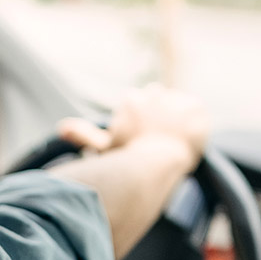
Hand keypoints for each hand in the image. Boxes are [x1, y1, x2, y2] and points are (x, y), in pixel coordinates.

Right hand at [56, 84, 208, 170]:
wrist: (155, 166)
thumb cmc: (125, 159)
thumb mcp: (103, 148)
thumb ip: (83, 135)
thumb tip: (61, 128)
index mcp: (131, 99)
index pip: (140, 103)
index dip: (142, 123)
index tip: (142, 139)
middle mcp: (153, 94)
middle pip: (160, 101)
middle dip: (160, 117)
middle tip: (159, 141)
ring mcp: (175, 100)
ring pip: (179, 107)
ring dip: (179, 120)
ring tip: (175, 142)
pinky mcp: (196, 109)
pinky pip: (199, 113)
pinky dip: (197, 125)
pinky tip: (189, 140)